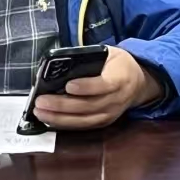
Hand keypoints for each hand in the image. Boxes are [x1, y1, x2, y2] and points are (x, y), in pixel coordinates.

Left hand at [33, 46, 161, 129]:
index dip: (86, 87)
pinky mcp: (104, 122)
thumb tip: (61, 63)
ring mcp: (111, 114)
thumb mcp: (110, 53)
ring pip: (84, 120)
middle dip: (62, 105)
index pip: (103, 85)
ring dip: (59, 118)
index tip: (68, 85)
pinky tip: (50, 119)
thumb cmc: (119, 64)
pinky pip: (84, 126)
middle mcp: (116, 99)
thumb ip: (91, 57)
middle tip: (40, 101)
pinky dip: (66, 124)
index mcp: (120, 78)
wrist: (139, 82)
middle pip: (88, 106)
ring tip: (39, 113)